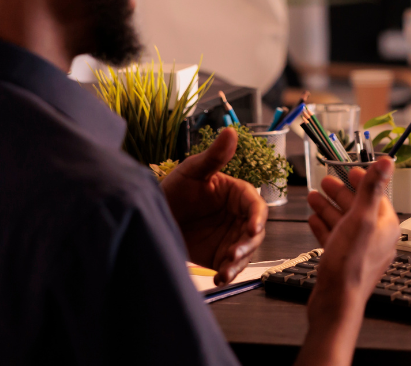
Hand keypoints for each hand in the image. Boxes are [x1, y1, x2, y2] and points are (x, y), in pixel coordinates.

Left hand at [161, 128, 267, 284]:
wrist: (153, 215)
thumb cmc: (175, 188)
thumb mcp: (193, 170)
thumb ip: (214, 156)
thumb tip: (230, 131)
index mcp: (238, 194)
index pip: (255, 206)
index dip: (257, 217)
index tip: (252, 228)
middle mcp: (239, 217)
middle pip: (254, 233)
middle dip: (247, 245)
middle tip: (232, 254)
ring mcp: (231, 237)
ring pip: (245, 252)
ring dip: (238, 262)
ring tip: (224, 271)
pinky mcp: (219, 256)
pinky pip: (229, 267)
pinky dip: (227, 274)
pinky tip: (218, 279)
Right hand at [299, 158, 400, 365]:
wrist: (335, 303)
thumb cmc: (349, 265)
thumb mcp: (361, 219)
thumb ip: (372, 189)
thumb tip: (387, 162)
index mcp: (386, 227)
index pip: (377, 196)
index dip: (362, 180)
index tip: (349, 170)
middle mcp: (376, 239)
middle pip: (358, 208)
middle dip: (341, 193)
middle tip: (326, 181)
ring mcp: (359, 251)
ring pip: (344, 222)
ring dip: (329, 208)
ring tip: (314, 196)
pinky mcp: (343, 261)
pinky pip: (335, 238)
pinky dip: (324, 227)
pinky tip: (313, 220)